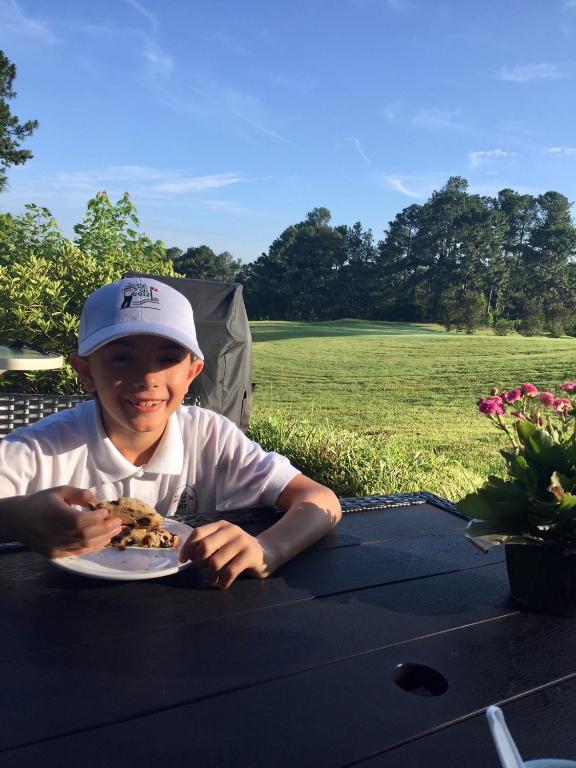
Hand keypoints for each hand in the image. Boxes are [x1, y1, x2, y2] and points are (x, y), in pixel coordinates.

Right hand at [3, 486, 122, 557]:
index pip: (81, 521)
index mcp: (57, 517)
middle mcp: (57, 534)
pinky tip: (103, 541)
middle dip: (106, 529)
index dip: (97, 518)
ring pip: (84, 546)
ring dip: (103, 539)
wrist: (18, 521)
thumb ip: (78, 494)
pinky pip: (78, 553)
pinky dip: (92, 547)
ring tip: (115, 532)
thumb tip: (96, 498)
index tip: (107, 511)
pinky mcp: (56, 555)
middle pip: (86, 535)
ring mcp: (56, 547)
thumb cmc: (40, 502)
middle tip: (119, 523)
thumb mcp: (59, 491)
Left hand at [179, 520, 274, 589]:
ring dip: (211, 576)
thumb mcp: (223, 542)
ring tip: (214, 579)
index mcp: (221, 526)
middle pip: (205, 547)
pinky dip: (223, 582)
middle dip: (199, 562)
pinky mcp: (250, 555)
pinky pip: (230, 572)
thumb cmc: (239, 550)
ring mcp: (241, 542)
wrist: (267, 552)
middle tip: (203, 570)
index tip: (182, 561)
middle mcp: (231, 530)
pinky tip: (223, 584)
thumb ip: (208, 545)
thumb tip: (187, 557)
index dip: (187, 548)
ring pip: (216, 562)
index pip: (198, 533)